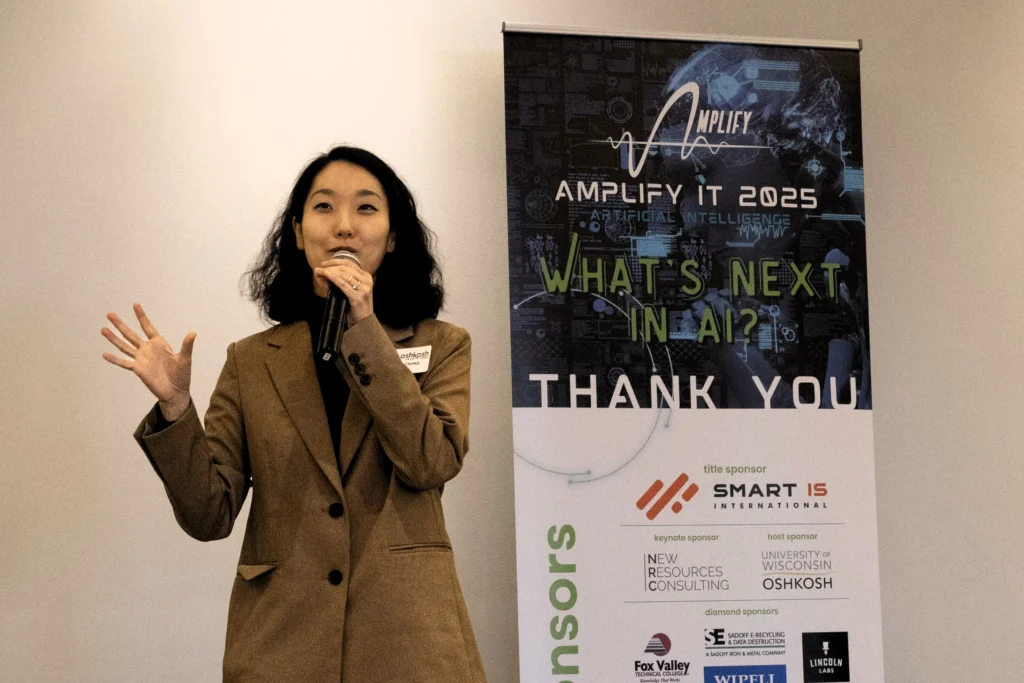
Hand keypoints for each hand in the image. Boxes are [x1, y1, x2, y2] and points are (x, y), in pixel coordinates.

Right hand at [102, 303, 194, 420]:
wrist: (176, 391)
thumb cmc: (182, 375)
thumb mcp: (185, 359)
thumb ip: (187, 345)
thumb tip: (193, 332)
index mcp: (159, 344)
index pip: (148, 327)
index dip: (141, 316)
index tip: (135, 305)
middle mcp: (148, 349)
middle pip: (131, 334)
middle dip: (120, 324)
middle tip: (109, 314)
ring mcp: (141, 359)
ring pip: (124, 346)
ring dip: (114, 338)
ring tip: (103, 329)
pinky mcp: (138, 369)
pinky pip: (124, 363)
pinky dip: (114, 359)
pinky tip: (105, 354)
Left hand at [314, 259, 374, 323]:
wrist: (363, 323)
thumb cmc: (354, 307)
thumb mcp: (351, 290)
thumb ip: (341, 280)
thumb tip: (322, 270)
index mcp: (366, 277)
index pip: (350, 263)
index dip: (335, 261)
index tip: (324, 263)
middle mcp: (367, 281)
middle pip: (346, 268)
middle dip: (331, 266)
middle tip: (320, 267)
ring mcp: (363, 289)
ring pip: (344, 274)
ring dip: (330, 271)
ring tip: (320, 272)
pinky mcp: (357, 297)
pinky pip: (343, 284)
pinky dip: (333, 278)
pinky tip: (326, 274)